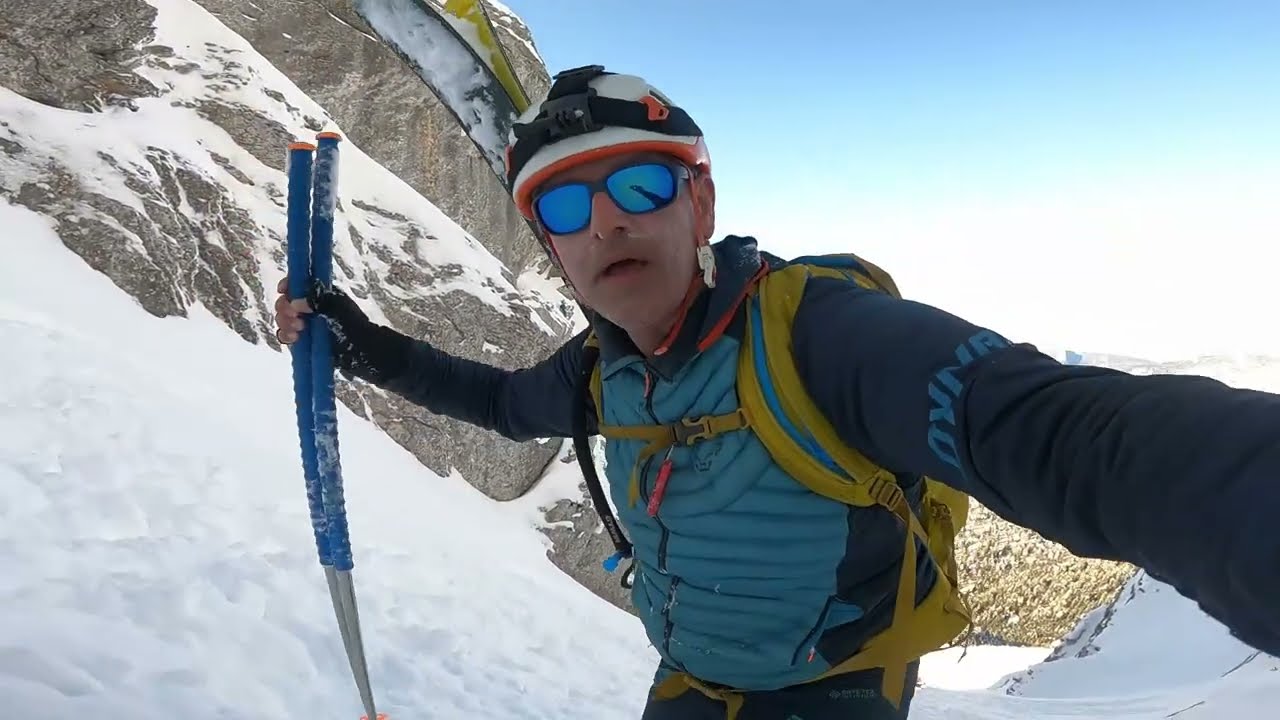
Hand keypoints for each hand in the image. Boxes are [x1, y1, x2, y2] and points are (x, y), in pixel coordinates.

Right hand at [271, 275, 409, 383]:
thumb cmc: (356, 328)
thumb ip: (319, 301)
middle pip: (286, 300)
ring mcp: (306, 324)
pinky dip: (286, 335)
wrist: (364, 353)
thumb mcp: (340, 310)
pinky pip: (286, 335)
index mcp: (321, 295)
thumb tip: (295, 302)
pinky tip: (294, 339)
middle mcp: (311, 307)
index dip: (288, 284)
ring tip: (299, 330)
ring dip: (285, 322)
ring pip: (284, 318)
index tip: (283, 291)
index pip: (298, 283)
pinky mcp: (304, 340)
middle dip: (285, 307)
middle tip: (296, 316)